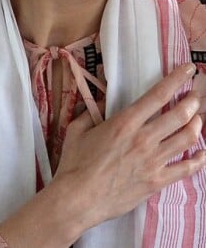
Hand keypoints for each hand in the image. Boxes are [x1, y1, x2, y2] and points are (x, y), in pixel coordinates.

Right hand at [54, 63, 205, 229]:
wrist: (78, 197)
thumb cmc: (75, 162)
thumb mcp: (77, 129)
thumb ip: (91, 112)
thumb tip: (101, 100)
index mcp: (124, 123)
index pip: (157, 95)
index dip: (176, 80)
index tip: (188, 69)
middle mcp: (143, 139)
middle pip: (179, 115)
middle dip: (192, 101)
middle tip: (196, 94)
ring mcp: (153, 161)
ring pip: (187, 138)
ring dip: (197, 125)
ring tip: (199, 117)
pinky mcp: (157, 181)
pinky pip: (187, 168)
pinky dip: (199, 159)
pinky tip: (203, 153)